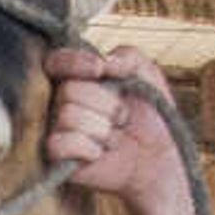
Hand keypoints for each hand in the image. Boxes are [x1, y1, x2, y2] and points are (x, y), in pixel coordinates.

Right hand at [44, 46, 185, 214]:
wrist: (157, 155)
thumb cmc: (149, 114)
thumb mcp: (147, 73)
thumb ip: (127, 56)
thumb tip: (104, 62)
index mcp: (78, 79)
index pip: (56, 61)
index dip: (74, 62)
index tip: (100, 70)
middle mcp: (62, 103)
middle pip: (68, 90)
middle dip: (105, 104)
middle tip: (121, 117)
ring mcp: (58, 130)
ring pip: (68, 116)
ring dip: (101, 127)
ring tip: (113, 135)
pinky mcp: (58, 158)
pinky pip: (58, 144)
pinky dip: (87, 148)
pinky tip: (100, 153)